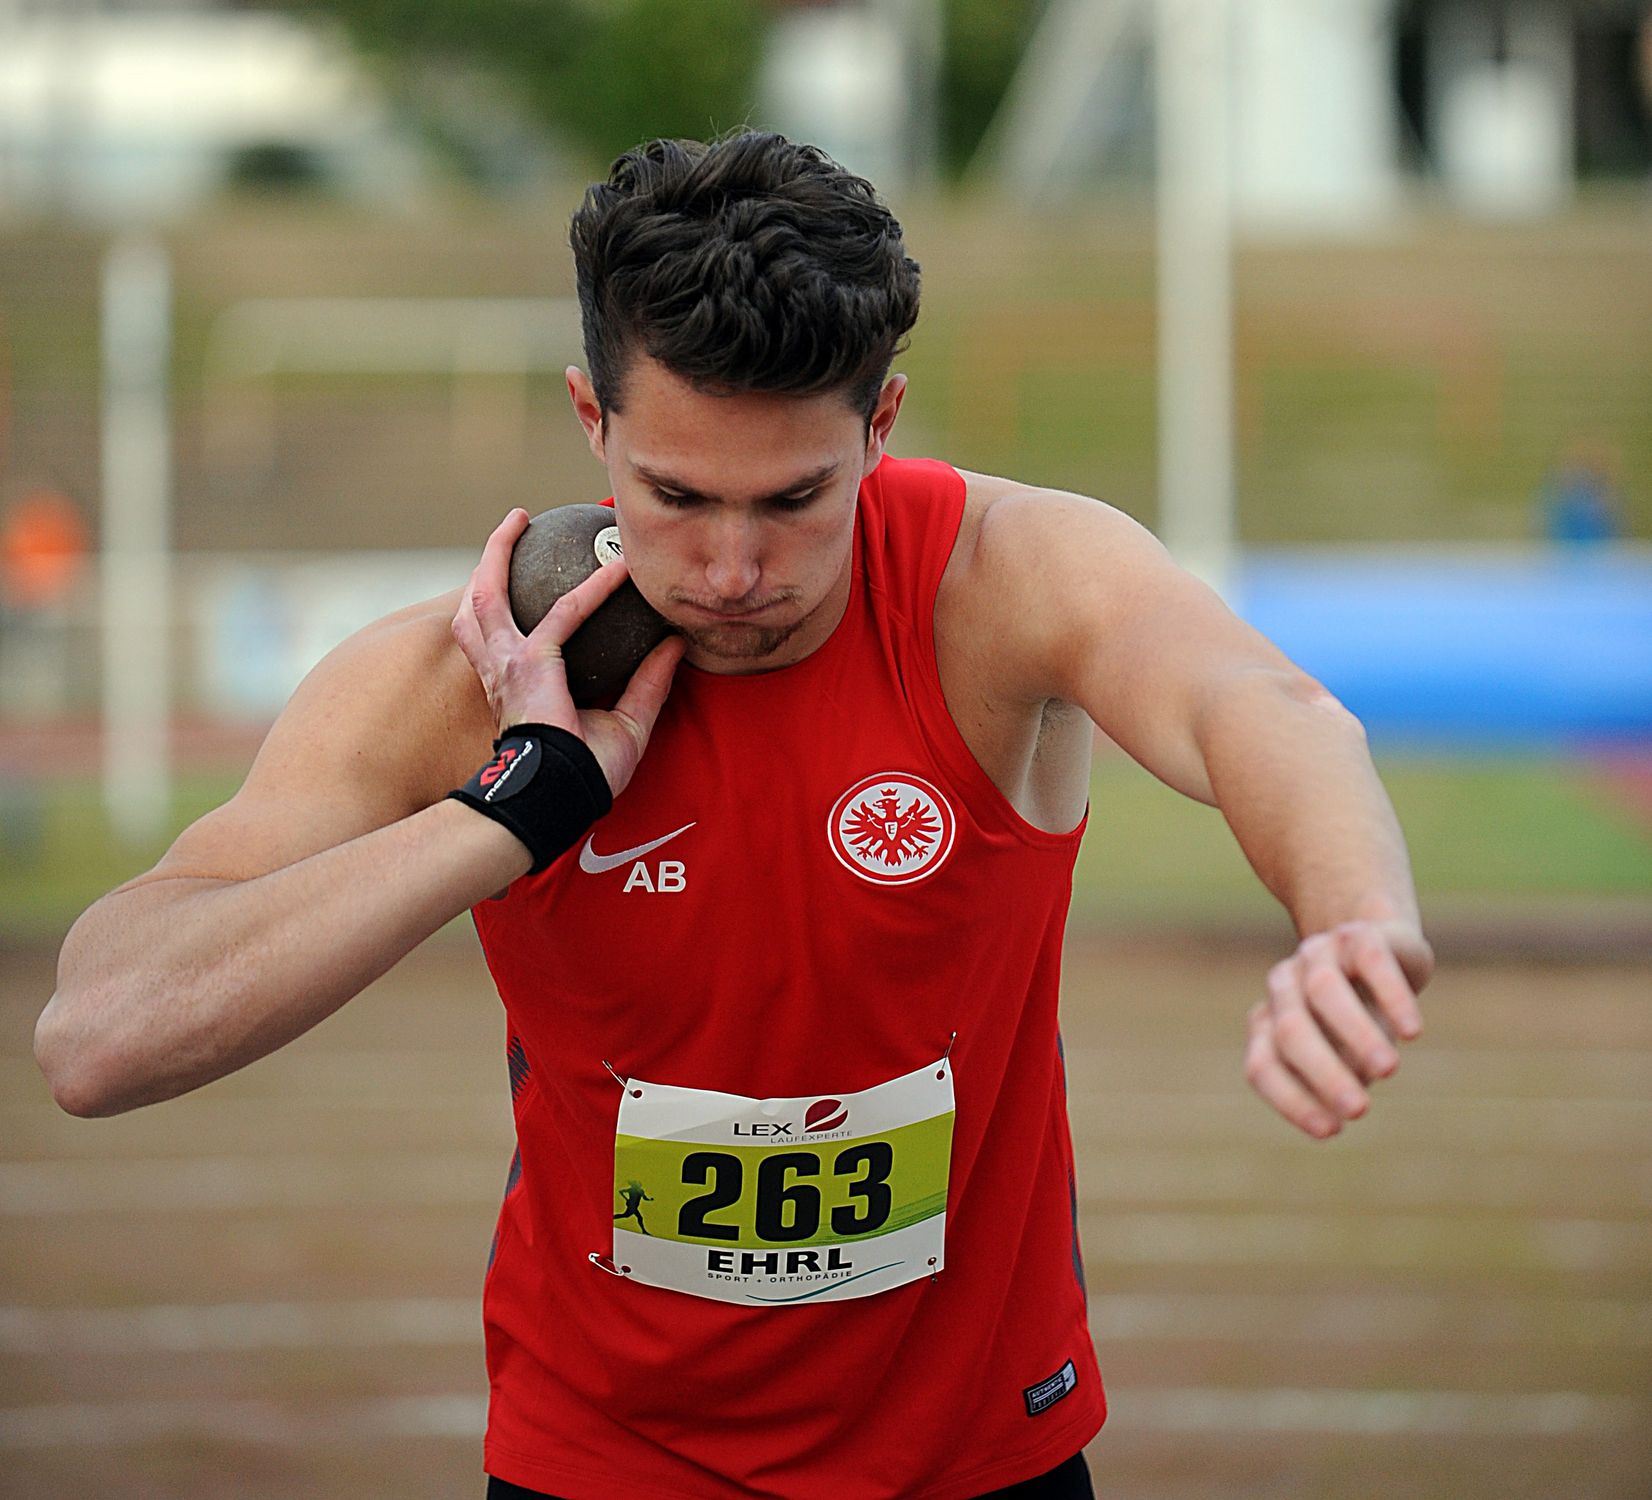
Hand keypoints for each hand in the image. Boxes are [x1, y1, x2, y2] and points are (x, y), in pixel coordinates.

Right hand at [451, 509, 686, 797]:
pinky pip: (565, 614)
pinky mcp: (529, 665)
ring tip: (519, 521)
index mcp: (514, 685)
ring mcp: (508, 665)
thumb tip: (677, 644)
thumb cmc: (584, 772)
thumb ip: (648, 683)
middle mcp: (501, 669)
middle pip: (476, 605)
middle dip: (488, 561)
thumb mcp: (625, 722)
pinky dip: (593, 590)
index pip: (509, 634)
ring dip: (498, 554)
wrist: (561, 797)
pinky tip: (616, 569)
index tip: (542, 577)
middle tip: (514, 527)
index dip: (520, 603)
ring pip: (486, 595)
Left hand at [1244, 919, 1433, 1138]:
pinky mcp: (1358, 936)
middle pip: (1292, 1030)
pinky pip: (1371, 962)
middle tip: (1358, 1110)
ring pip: (1323, 990)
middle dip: (1323, 1073)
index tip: (1331, 1131)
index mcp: (1269, 1021)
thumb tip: (1341, 1103)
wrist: (1380, 945)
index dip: (1291, 1100)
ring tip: (1388, 1071)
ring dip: (1355, 1034)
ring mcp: (1317, 954)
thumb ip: (1341, 1072)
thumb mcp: (1346, 1052)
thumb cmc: (1358, 1015)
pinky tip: (1413, 1032)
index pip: (1263, 1065)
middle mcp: (1284, 985)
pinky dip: (1391, 996)